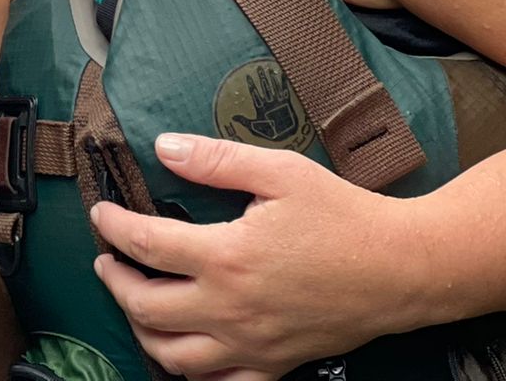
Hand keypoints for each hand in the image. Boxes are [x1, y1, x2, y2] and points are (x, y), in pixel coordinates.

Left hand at [89, 133, 420, 379]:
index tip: (102, 214)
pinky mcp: (276, 364)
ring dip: (142, 330)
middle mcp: (232, 308)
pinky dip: (190, 371)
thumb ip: (215, 159)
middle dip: (114, 281)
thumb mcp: (278, 171)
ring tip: (135, 302)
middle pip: (145, 308)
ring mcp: (253, 344)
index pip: (146, 245)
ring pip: (173, 357)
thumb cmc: (344, 216)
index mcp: (227, 257)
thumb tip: (164, 147)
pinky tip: (184, 347)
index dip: (113, 227)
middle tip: (108, 260)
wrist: (403, 268)